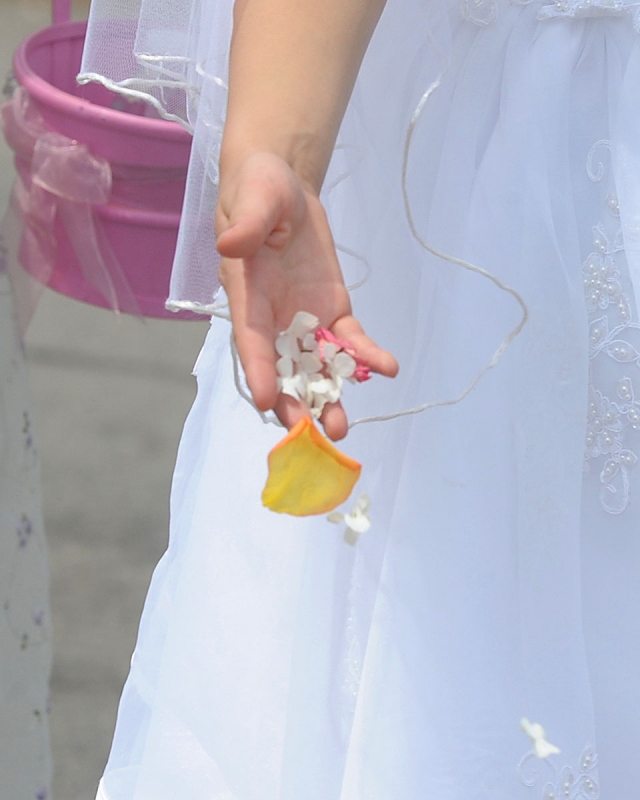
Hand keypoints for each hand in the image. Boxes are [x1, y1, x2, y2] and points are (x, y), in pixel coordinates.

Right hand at [216, 152, 397, 439]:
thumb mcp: (254, 198)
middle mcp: (273, 318)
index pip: (250, 339)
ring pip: (316, 366)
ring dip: (330, 396)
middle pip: (282, 367)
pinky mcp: (332, 312)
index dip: (257, 370)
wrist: (286, 188)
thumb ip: (246, 224)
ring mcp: (304, 319)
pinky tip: (386, 368)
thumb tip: (230, 245)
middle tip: (312, 432)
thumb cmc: (259, 189)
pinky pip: (348, 341)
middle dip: (295, 400)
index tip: (268, 402)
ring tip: (342, 427)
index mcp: (247, 296)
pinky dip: (365, 356)